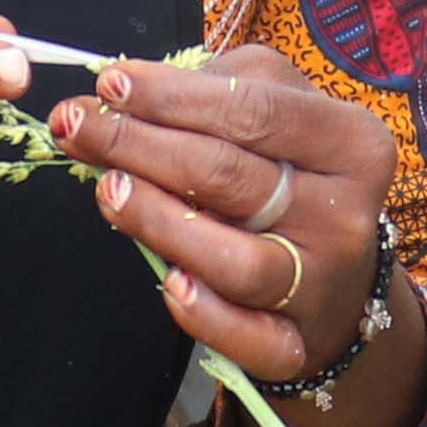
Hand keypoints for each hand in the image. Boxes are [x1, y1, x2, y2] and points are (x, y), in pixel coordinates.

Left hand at [51, 43, 399, 387]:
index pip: (254, 109)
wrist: (338, 279)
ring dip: (160, 223)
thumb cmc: (289, 177)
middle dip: (140, 146)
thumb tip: (119, 90)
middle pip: (231, 177)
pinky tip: (168, 284)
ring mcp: (323, 284)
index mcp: (350, 142)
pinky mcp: (299, 345)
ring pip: (237, 260)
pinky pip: (248, 338)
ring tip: (107, 190)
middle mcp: (346, 214)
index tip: (109, 82)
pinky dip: (207, 316)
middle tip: (76, 127)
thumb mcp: (275, 115)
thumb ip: (211, 92)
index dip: (173, 96)